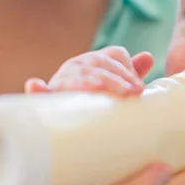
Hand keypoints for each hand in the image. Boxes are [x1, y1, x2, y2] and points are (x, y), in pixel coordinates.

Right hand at [25, 46, 154, 95]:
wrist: (73, 130)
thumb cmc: (100, 104)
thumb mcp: (118, 88)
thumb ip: (131, 74)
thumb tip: (148, 56)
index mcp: (96, 61)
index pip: (115, 54)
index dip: (129, 68)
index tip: (140, 88)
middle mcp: (78, 65)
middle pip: (98, 62)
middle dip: (117, 76)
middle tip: (133, 92)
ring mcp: (61, 80)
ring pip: (78, 74)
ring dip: (92, 80)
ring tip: (103, 87)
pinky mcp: (47, 99)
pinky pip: (39, 93)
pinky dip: (37, 89)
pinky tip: (35, 86)